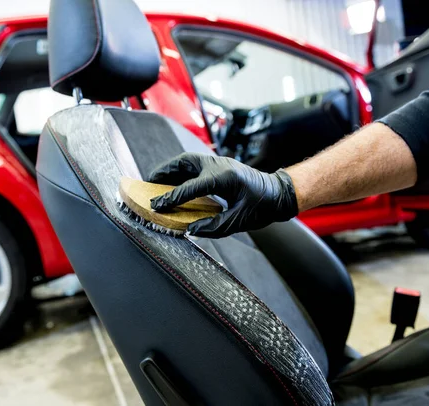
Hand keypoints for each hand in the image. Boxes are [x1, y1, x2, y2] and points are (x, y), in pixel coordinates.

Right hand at [148, 152, 297, 237]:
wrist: (279, 193)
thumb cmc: (263, 207)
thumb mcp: (240, 222)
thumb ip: (214, 227)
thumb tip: (190, 229)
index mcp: (224, 178)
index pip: (190, 187)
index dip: (171, 197)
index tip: (156, 205)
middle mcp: (219, 166)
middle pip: (184, 162)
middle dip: (164, 172)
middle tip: (148, 183)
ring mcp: (219, 163)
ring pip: (188, 160)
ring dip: (170, 169)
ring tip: (155, 180)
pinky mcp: (220, 166)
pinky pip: (195, 165)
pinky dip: (181, 171)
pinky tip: (173, 181)